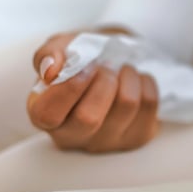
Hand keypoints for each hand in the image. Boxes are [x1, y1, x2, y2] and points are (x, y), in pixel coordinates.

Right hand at [26, 30, 159, 152]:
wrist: (114, 60)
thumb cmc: (81, 58)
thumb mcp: (60, 48)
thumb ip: (48, 55)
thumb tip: (50, 70)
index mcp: (44, 116)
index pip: (48, 115)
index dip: (68, 88)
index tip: (85, 67)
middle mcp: (73, 136)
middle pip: (88, 118)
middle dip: (103, 81)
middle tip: (106, 66)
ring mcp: (106, 143)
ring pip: (125, 106)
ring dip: (127, 75)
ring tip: (121, 70)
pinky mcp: (136, 138)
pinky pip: (148, 104)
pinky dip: (145, 82)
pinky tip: (136, 81)